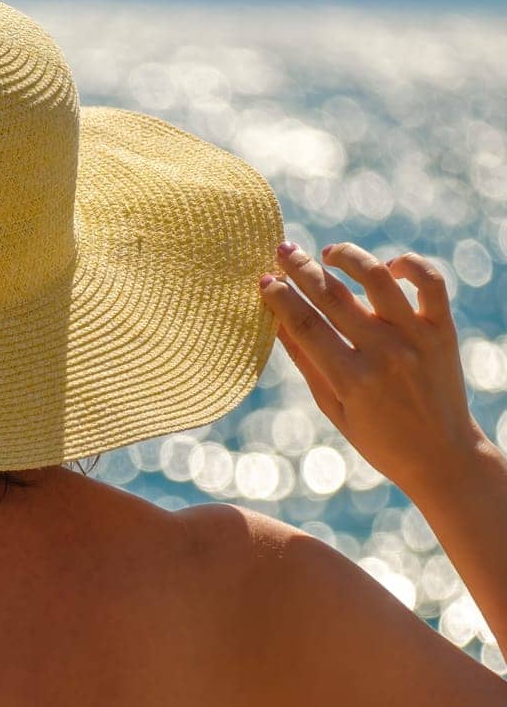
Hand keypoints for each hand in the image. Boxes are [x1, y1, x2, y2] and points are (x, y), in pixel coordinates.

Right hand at [262, 240, 489, 498]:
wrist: (442, 455)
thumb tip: (277, 323)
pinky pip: (430, 282)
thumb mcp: (333, 407)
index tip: (264, 280)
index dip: (280, 298)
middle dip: (301, 270)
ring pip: (378, 278)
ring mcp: (416, 338)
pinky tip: (387, 266)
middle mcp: (384, 352)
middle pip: (333, 297)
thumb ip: (306, 362)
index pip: (305, 325)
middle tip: (282, 251)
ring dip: (349, 257)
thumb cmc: (378, 439)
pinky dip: (409, 265)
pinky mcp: (442, 330)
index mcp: (351, 378)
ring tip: (329, 253)